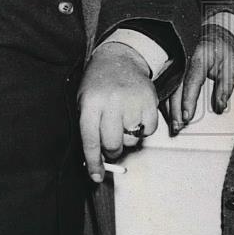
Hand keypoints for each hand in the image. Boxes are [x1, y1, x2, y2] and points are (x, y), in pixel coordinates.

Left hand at [77, 42, 157, 182]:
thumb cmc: (99, 84)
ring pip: (131, 140)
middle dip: (111, 150)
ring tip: (122, 121)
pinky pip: (148, 131)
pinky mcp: (150, 101)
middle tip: (111, 143)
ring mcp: (132, 101)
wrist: (120, 58)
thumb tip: (96, 161)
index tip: (96, 176)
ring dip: (127, 138)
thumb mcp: (84, 102)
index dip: (94, 163)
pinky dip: (142, 130)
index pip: (91, 141)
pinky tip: (135, 116)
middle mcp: (111, 102)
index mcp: (91, 103)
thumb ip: (88, 130)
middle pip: (113, 144)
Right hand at [168, 24, 233, 133]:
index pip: (191, 81)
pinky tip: (167, 111)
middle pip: (175, 86)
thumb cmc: (225, 48)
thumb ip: (225, 87)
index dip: (188, 100)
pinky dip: (166, 99)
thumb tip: (220, 106)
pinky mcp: (173, 64)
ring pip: (168, 86)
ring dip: (169, 107)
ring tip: (173, 124)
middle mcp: (184, 58)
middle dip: (175, 109)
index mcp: (199, 57)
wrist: (218, 32)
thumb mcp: (231, 66)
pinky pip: (166, 83)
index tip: (187, 116)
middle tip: (178, 126)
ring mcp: (176, 60)